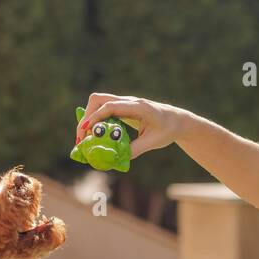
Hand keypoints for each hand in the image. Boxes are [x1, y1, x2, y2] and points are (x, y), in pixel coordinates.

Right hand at [76, 92, 190, 159]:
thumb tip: (117, 158)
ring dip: (89, 118)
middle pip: (99, 100)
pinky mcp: (122, 109)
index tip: (86, 130)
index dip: (96, 116)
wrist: (176, 121)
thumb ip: (136, 149)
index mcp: (138, 106)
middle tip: (82, 138)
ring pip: (99, 104)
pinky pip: (103, 111)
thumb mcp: (153, 142)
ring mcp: (124, 103)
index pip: (111, 106)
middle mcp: (128, 101)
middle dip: (87, 117)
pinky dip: (95, 121)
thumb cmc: (167, 130)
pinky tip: (92, 136)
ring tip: (84, 139)